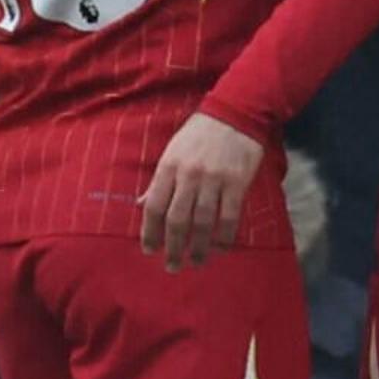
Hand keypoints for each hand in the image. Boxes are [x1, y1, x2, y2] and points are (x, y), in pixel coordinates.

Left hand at [140, 111, 267, 269]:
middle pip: (176, 220)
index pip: (153, 206)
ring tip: (195, 262)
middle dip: (173, 248)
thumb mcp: (172, 151)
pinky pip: (229, 217)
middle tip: (172, 266)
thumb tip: (141, 205)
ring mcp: (214, 180)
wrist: (235, 113)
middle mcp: (189, 175)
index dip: (149, 232)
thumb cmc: (200, 133)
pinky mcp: (237, 183)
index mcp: (169, 167)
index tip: (149, 250)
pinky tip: (220, 249)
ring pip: (202, 223)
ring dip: (198, 248)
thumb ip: (159, 180)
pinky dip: (224, 237)